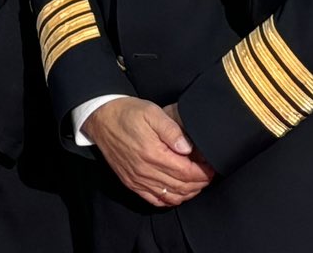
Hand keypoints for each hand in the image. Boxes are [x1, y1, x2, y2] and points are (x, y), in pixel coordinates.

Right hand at [83, 98, 214, 206]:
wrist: (101, 118)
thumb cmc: (127, 113)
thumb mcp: (151, 112)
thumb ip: (172, 130)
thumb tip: (188, 148)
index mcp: (152, 154)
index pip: (187, 172)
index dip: (203, 172)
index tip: (212, 167)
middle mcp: (145, 171)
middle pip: (182, 187)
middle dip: (200, 183)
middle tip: (208, 174)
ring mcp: (137, 180)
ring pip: (171, 197)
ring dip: (188, 193)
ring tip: (197, 182)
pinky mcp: (131, 183)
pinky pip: (155, 200)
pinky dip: (171, 200)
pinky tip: (178, 191)